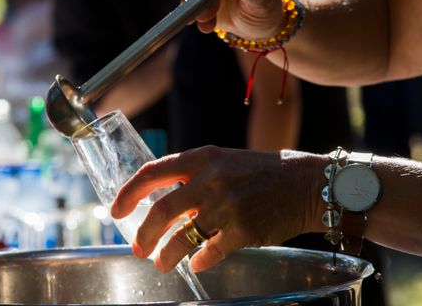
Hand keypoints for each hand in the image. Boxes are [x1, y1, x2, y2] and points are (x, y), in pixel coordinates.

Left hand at [111, 146, 324, 272]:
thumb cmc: (263, 171)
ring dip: (166, 254)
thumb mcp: (224, 161)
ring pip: (182, 237)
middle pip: (161, 210)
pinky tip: (197, 263)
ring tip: (160, 262)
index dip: (128, 193)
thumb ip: (194, 177)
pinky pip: (210, 252)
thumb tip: (164, 205)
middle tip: (137, 248)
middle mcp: (211, 179)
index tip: (115, 210)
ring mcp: (226, 206)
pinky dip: (198, 261)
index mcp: (202, 158)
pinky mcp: (242, 230)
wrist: (305, 183)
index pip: (152, 172)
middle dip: (143, 234)